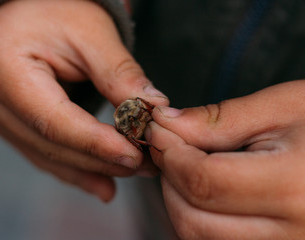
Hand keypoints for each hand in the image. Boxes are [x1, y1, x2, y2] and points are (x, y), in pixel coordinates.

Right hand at [0, 0, 167, 201]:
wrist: (28, 13)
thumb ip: (119, 74)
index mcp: (3, 69)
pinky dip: (76, 169)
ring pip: (49, 155)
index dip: (96, 143)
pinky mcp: (11, 124)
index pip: (53, 120)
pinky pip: (45, 153)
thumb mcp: (91, 33)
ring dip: (93, 169)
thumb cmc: (55, 10)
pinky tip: (103, 184)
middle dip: (101, 160)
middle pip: (52, 143)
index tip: (134, 155)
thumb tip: (152, 110)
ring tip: (131, 175)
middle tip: (144, 165)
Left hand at [146, 80, 304, 238]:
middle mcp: (293, 236)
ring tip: (188, 168)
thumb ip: (217, 120)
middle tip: (169, 149)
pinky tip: (207, 193)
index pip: (203, 181)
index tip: (158, 132)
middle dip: (168, 181)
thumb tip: (166, 124)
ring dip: (179, 203)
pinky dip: (199, 221)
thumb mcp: (282, 108)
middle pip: (193, 220)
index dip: (170, 154)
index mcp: (296, 188)